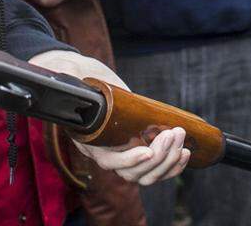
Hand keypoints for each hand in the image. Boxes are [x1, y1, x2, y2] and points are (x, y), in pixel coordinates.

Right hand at [29, 50, 190, 183]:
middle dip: (158, 156)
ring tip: (180, 136)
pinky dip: (172, 166)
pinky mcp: (139, 149)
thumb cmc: (78, 79)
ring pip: (147, 175)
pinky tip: (184, 152)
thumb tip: (66, 76)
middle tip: (172, 133)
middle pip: (133, 174)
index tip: (147, 150)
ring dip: (169, 160)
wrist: (84, 80)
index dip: (128, 160)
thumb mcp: (72, 78)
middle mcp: (106, 154)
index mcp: (90, 141)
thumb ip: (70, 80)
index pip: (108, 161)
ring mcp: (124, 155)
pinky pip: (156, 170)